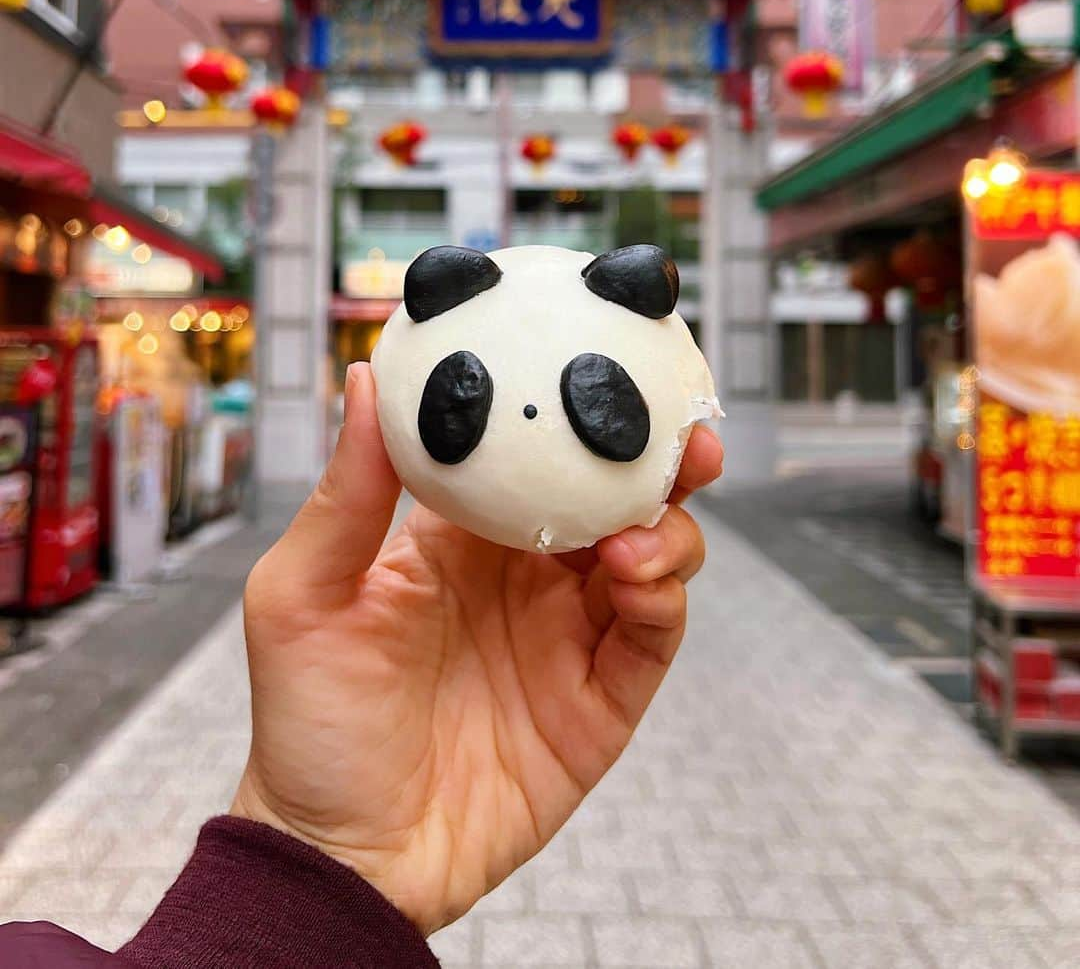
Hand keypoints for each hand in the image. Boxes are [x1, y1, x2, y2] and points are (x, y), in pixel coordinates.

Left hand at [232, 363, 722, 933]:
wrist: (340, 853)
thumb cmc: (307, 721)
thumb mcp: (304, 594)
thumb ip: (347, 493)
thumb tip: (361, 377)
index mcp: (464, 539)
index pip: (535, 457)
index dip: (575, 413)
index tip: (608, 365)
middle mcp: (526, 578)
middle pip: (613, 499)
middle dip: (660, 462)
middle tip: (688, 438)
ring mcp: (569, 639)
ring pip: (652, 559)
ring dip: (668, 531)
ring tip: (641, 532)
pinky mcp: (600, 703)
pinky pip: (651, 638)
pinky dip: (663, 599)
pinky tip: (640, 577)